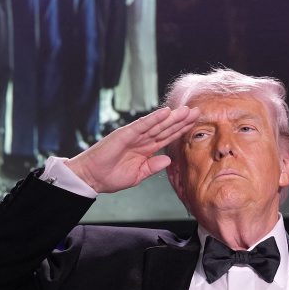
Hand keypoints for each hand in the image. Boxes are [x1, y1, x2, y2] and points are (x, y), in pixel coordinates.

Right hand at [65, 106, 198, 193]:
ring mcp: (133, 135)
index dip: (181, 131)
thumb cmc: (110, 177)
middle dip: (181, 120)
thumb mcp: (137, 175)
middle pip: (165, 128)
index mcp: (145, 149)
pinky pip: (142, 125)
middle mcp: (141, 140)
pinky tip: (165, 112)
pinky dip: (154, 118)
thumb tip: (169, 159)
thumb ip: (153, 167)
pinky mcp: (124, 134)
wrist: (91, 178)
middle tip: (197, 111)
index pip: (167, 137)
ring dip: (171, 117)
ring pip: (156, 124)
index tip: (194, 124)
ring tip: (186, 111)